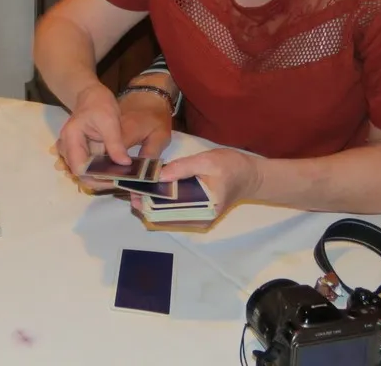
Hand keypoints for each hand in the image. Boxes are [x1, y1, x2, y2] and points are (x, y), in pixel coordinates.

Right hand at [57, 83, 172, 190]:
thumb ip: (115, 143)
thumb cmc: (99, 103)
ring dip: (100, 178)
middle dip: (99, 180)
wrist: (91, 94)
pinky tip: (115, 171)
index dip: (95, 178)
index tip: (114, 180)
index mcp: (71, 138)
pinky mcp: (81, 151)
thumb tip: (124, 164)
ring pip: (84, 172)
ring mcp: (74, 150)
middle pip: (80, 173)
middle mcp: (68, 147)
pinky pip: (89, 166)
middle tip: (120, 181)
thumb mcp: (110, 121)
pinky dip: (101, 171)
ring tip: (119, 177)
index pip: (79, 168)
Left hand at [132, 148, 261, 220]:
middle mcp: (199, 219)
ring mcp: (197, 218)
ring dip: (151, 204)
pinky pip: (173, 212)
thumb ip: (183, 168)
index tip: (134, 193)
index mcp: (203, 209)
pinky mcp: (195, 212)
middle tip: (130, 190)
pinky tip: (150, 193)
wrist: (250, 175)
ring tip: (136, 190)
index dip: (149, 203)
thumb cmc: (231, 166)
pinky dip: (160, 204)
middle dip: (146, 204)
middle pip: (165, 217)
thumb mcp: (207, 161)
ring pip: (167, 217)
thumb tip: (159, 175)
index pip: (169, 212)